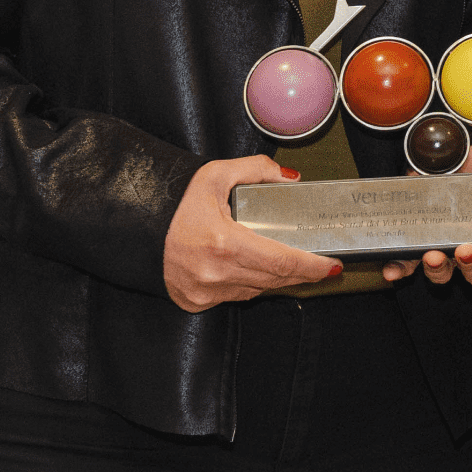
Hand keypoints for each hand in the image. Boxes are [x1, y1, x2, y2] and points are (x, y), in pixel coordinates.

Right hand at [164, 155, 338, 311]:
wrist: (138, 229)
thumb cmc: (176, 203)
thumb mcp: (216, 174)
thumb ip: (258, 169)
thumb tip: (291, 179)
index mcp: (224, 243)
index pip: (281, 261)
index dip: (311, 266)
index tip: (332, 265)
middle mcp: (216, 273)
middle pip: (275, 279)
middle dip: (303, 273)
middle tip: (324, 265)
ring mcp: (205, 292)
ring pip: (257, 289)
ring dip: (279, 278)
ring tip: (296, 264)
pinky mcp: (197, 302)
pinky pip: (236, 295)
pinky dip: (251, 283)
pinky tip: (257, 268)